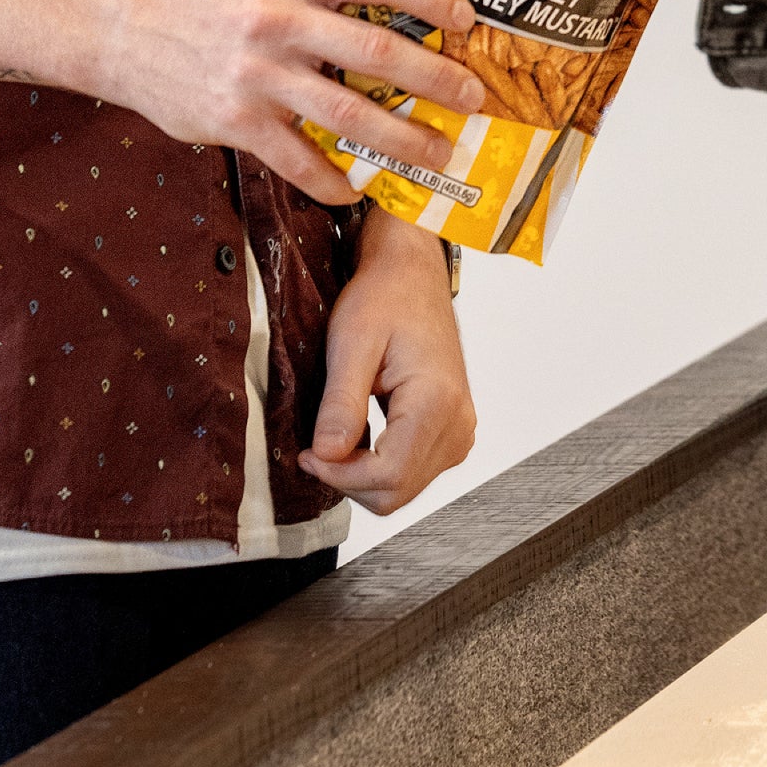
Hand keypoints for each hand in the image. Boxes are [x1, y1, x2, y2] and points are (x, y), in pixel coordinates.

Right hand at [94, 0, 485, 204]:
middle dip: (436, 79)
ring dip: (401, 139)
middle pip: (376, 54)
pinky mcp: (233, 121)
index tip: (465, 19)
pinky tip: (356, 187)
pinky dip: (332, 179)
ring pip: (347, 115)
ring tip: (437, 151)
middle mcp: (278, 20)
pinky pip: (297, 159)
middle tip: (472, 97)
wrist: (119, 26)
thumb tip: (390, 4)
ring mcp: (256, 75)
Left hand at [300, 211, 475, 514]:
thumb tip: (326, 456)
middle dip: (348, 479)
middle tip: (317, 446)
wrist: (412, 274)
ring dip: (363, 475)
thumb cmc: (386, 296)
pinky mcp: (451, 429)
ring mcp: (459, 428)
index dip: (338, 475)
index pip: (387, 476)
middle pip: (396, 492)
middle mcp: (458, 422)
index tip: (308, 453)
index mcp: (437, 401)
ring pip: (403, 489)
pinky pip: (413, 471)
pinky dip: (379, 466)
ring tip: (337, 435)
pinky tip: (360, 436)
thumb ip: (341, 404)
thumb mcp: (351, 343)